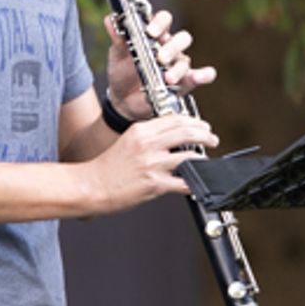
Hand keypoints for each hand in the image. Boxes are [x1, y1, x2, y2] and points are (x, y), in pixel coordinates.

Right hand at [86, 114, 216, 212]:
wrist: (92, 185)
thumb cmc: (108, 167)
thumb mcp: (128, 142)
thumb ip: (149, 138)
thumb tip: (173, 138)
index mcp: (141, 131)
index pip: (174, 119)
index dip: (193, 122)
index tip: (201, 125)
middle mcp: (147, 144)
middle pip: (186, 132)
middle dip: (205, 134)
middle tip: (212, 138)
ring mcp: (152, 164)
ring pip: (189, 155)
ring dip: (203, 157)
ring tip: (207, 160)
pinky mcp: (154, 184)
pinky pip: (183, 182)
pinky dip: (195, 182)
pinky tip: (199, 182)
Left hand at [104, 10, 218, 121]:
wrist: (122, 99)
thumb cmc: (122, 73)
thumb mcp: (117, 55)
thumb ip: (118, 38)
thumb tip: (110, 19)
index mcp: (154, 36)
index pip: (164, 20)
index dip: (160, 23)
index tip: (150, 32)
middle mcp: (170, 47)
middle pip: (182, 38)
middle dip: (172, 47)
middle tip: (160, 58)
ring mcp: (178, 65)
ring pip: (186, 60)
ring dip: (178, 68)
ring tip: (167, 79)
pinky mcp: (185, 82)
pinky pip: (202, 75)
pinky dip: (204, 75)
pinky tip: (199, 77)